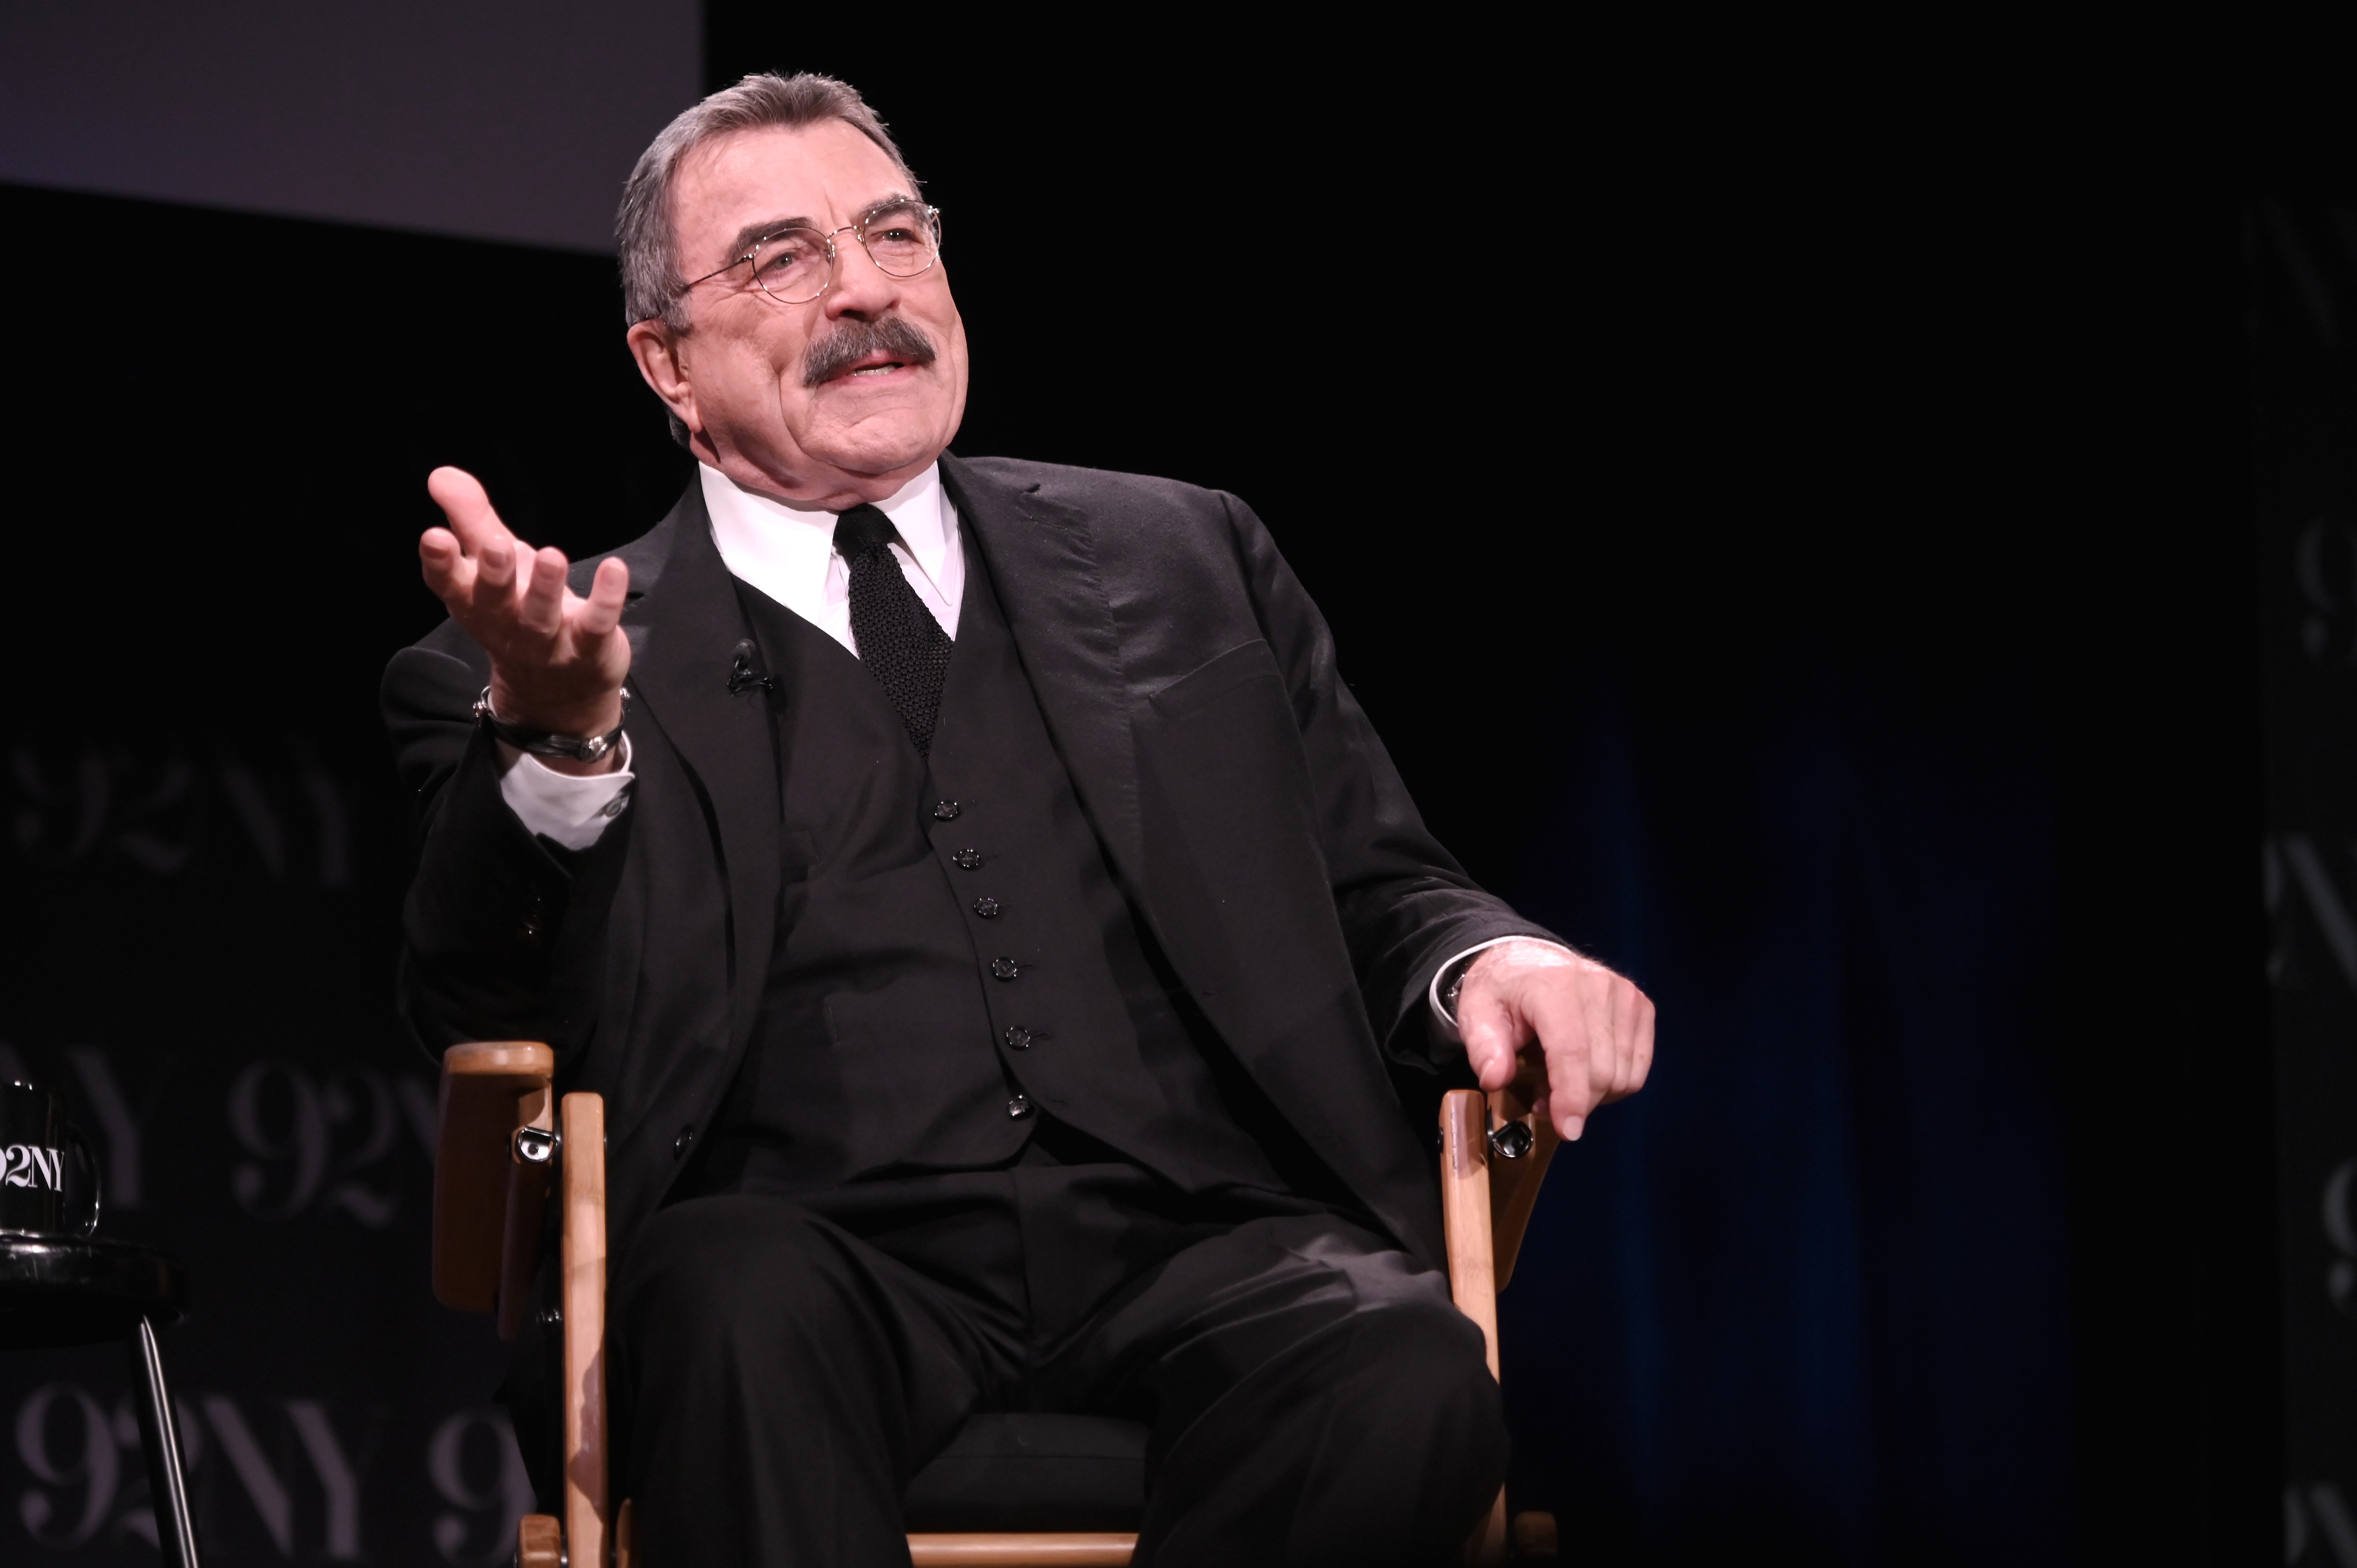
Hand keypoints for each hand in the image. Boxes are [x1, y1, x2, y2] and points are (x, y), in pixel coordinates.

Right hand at [419, 467, 630, 770]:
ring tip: (553, 556)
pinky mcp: (588, 647)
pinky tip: (614, 569)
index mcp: (474, 602)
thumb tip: (441, 474)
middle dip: (494, 574)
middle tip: (496, 544)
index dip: (439, 563)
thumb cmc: (518, 610)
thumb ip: (470, 519)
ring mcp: (548, 640)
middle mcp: (506, 623)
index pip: (449, 584)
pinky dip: (606, 599)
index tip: (434, 536)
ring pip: (543, 616)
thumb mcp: (495, 563)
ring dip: (547, 588)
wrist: (556, 689)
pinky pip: (597, 624)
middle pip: (495, 601)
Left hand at [1457, 939, 1653, 1141]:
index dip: (1571, 1096)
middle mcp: (1597, 986)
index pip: (1572, 1051)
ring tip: (1561, 1082)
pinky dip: (1615, 1082)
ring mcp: (1624, 995)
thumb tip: (1495, 1080)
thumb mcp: (1475, 1012)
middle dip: (1575, 1101)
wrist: (1527, 959)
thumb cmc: (1502, 991)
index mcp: (1553, 986)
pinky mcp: (1640, 1006)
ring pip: (1624, 1074)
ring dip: (1594, 1095)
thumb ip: (1482, 1047)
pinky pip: (1638, 1068)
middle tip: (1543, 1101)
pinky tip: (1586, 1072)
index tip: (1568, 1130)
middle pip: (1602, 1070)